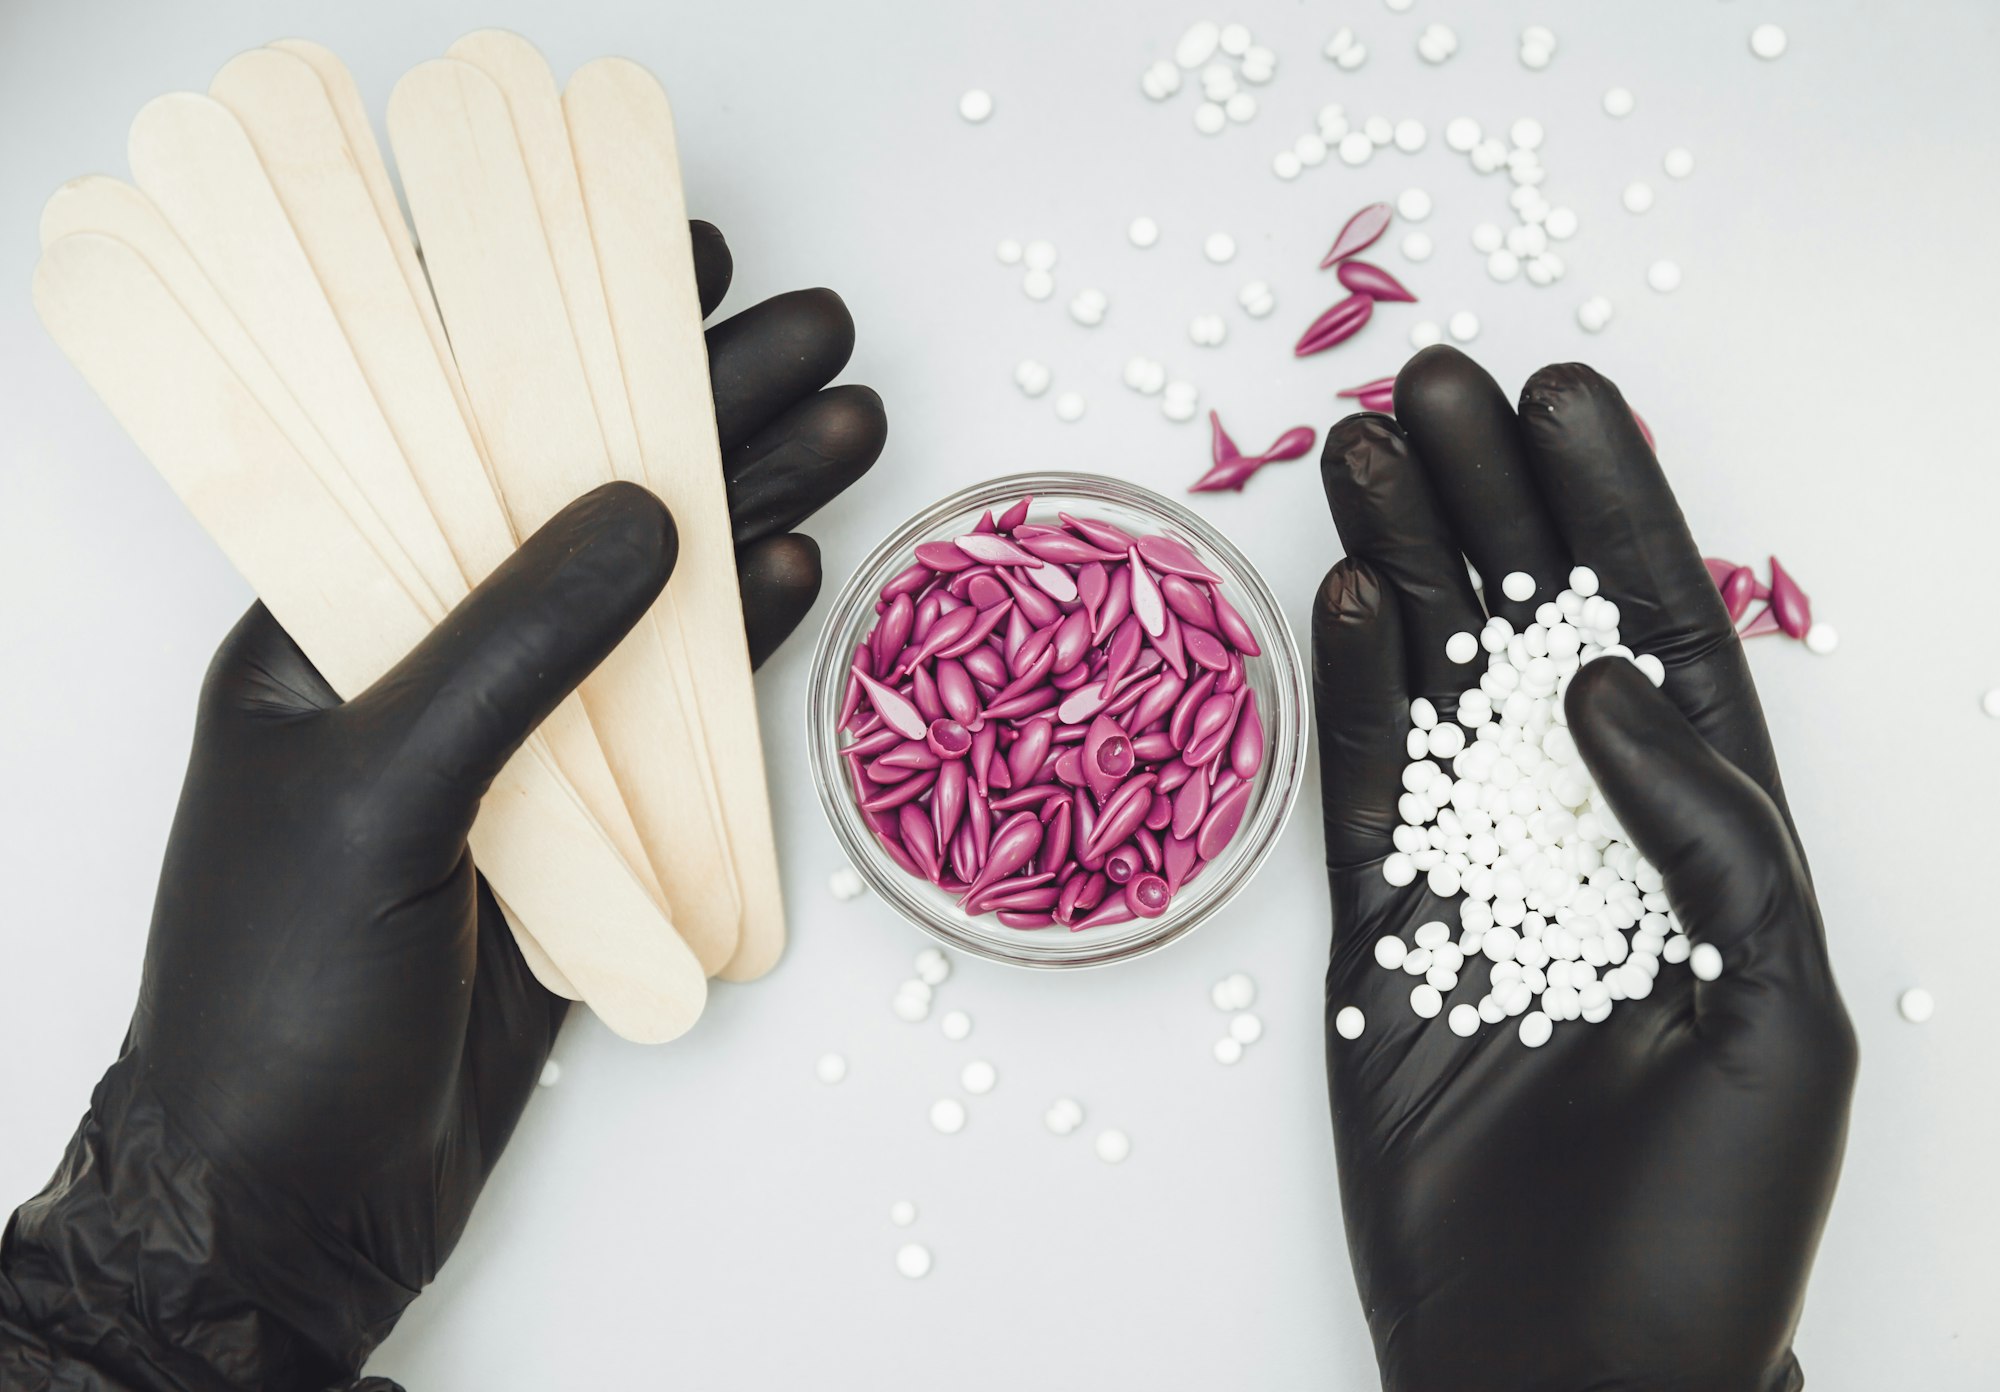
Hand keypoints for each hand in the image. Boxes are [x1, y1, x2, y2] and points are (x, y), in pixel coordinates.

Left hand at [0, 223, 883, 1391]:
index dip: (553, 326)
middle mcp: (426, 648)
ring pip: (649, 587)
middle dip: (699, 404)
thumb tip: (640, 512)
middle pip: (580, 490)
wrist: (297, 1194)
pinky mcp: (581, 811)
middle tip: (822, 333)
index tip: (666, 257)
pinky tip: (800, 571)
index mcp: (331, 609)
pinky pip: (674, 701)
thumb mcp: (375, 792)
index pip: (449, 424)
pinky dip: (739, 640)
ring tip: (853, 426)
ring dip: (749, 506)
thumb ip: (510, 647)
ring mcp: (514, 727)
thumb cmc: (280, 990)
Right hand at [1313, 347, 1854, 1390]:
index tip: (1558, 395)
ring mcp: (1474, 873)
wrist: (1565, 1366)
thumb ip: (1708, 831)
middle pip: (1531, 625)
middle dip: (1488, 498)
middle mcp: (1586, 830)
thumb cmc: (1710, 1220)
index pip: (1658, 631)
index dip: (1613, 507)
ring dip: (1399, 562)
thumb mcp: (1777, 1015)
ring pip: (1432, 683)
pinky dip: (1343, 690)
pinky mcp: (1378, 930)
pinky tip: (1334, 594)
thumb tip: (1595, 681)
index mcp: (1709, 838)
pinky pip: (1356, 788)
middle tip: (1428, 382)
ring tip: (1361, 448)